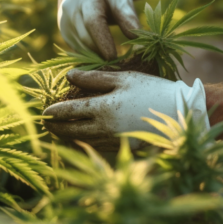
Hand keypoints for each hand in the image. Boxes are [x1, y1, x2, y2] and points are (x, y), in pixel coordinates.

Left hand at [43, 70, 209, 150]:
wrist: (178, 113)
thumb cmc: (151, 90)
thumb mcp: (123, 78)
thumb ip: (94, 78)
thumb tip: (69, 75)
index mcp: (103, 108)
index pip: (69, 111)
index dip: (54, 112)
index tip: (44, 112)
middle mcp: (104, 128)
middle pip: (71, 130)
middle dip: (55, 128)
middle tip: (45, 124)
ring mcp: (113, 141)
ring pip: (82, 141)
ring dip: (67, 137)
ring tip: (58, 132)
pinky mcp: (123, 148)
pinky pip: (97, 147)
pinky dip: (84, 142)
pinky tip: (81, 138)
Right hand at [58, 0, 139, 59]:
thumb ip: (128, 17)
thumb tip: (137, 40)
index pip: (92, 22)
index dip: (103, 41)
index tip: (115, 57)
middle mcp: (70, 11)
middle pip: (86, 38)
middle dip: (102, 52)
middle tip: (120, 64)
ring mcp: (64, 24)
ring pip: (81, 47)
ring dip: (97, 56)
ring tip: (115, 62)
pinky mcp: (65, 34)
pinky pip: (79, 50)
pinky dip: (92, 55)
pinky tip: (104, 56)